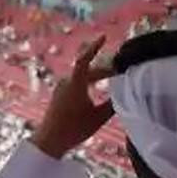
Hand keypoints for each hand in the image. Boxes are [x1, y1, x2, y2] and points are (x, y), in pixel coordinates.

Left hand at [32, 36, 115, 159]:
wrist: (50, 140)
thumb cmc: (75, 128)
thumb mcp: (99, 116)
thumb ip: (113, 103)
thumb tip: (126, 93)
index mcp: (75, 83)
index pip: (85, 60)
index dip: (94, 48)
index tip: (103, 37)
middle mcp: (66, 82)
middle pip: (88, 70)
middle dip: (106, 70)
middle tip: (122, 72)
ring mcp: (61, 88)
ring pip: (83, 77)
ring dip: (98, 77)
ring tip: (113, 80)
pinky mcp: (59, 95)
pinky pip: (77, 83)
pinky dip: (89, 83)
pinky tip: (98, 89)